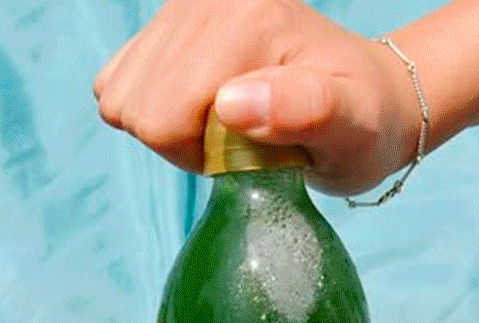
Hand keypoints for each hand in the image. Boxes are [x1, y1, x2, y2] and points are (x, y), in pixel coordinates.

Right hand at [93, 0, 421, 195]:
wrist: (364, 94)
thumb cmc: (360, 122)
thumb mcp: (351, 127)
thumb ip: (302, 111)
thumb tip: (231, 104)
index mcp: (246, 14)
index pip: (162, 117)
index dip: (197, 153)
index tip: (250, 147)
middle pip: (135, 107)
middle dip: (179, 141)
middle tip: (239, 138)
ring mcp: (181, 2)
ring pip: (119, 97)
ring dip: (166, 128)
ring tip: (223, 124)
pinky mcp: (164, 20)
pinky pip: (114, 84)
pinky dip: (151, 109)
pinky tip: (200, 107)